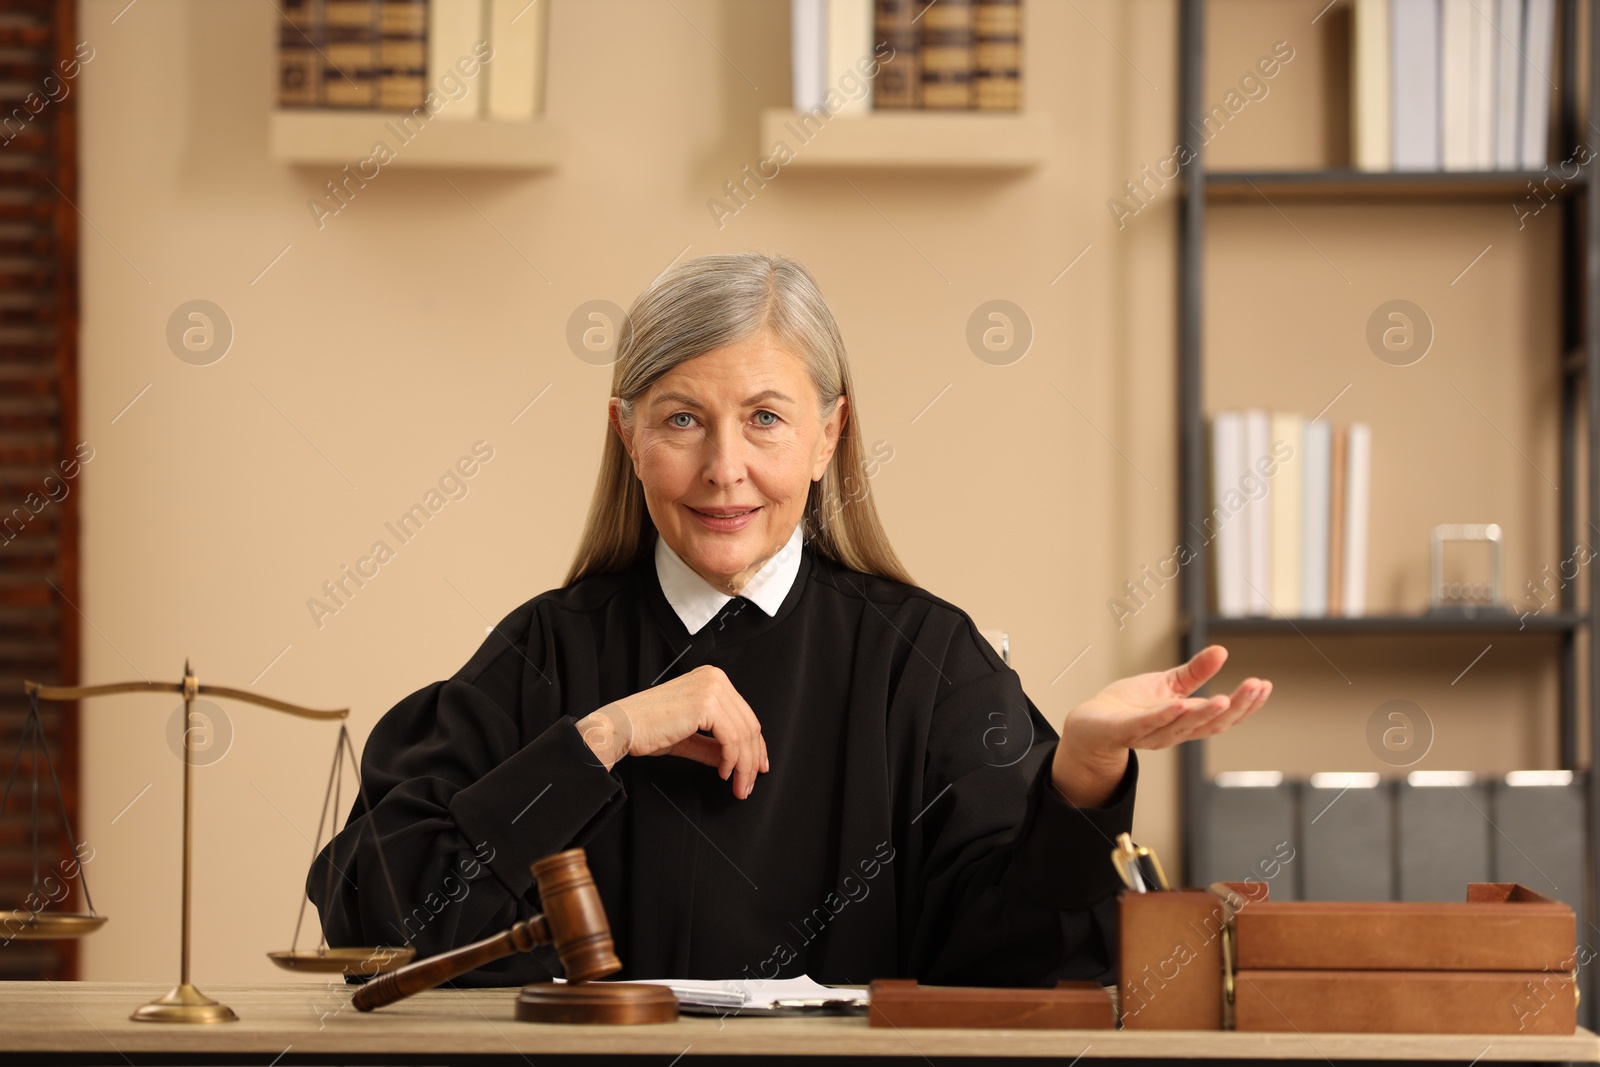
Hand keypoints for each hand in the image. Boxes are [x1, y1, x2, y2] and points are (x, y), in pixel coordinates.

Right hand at [575, 665, 769, 798]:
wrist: (621, 727)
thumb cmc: (645, 727)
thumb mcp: (688, 736)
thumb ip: (712, 745)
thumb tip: (733, 759)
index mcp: (711, 679)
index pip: (745, 715)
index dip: (754, 745)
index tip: (756, 767)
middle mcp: (715, 678)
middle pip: (749, 724)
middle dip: (752, 760)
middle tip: (748, 784)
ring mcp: (711, 688)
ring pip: (743, 734)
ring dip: (744, 766)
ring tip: (738, 786)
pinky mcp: (706, 704)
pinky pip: (731, 739)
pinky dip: (732, 761)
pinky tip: (724, 773)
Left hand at [1052, 645, 1270, 806]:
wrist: (1090, 724)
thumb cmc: (1130, 706)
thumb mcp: (1168, 684)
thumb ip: (1194, 672)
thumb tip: (1222, 651)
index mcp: (1186, 721)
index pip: (1222, 717)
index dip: (1245, 704)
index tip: (1265, 686)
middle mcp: (1173, 732)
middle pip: (1210, 725)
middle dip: (1235, 708)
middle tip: (1256, 687)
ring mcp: (1149, 734)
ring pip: (1182, 727)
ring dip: (1204, 714)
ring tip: (1224, 698)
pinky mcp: (1124, 731)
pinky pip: (1146, 725)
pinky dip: (1163, 716)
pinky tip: (1179, 705)